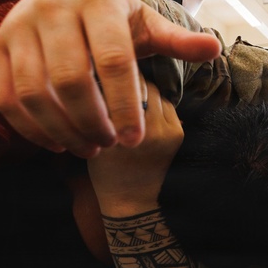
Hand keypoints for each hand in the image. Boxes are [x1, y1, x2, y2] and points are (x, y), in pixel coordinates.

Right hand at [0, 0, 220, 158]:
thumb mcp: (146, 25)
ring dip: (63, 129)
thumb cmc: (113, 19)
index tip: (133, 139)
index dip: (125, 105)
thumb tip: (214, 48)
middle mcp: (52, 8)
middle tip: (109, 145)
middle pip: (70, 79)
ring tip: (89, 148)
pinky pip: (7, 98)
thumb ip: (176, 41)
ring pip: (34, 92)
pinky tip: (59, 142)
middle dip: (92, 121)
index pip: (113, 60)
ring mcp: (18, 27)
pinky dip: (32, 128)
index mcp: (96, 1)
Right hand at [87, 83, 183, 216]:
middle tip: (116, 80)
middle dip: (127, 80)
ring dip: (143, 90)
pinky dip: (156, 102)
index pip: (114, 81)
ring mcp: (165, 130)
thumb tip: (101, 68)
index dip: (107, 72)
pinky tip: (144, 111)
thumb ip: (97, 102)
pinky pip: (166, 103)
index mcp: (115, 127)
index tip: (101, 71)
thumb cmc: (103, 165)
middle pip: (138, 83)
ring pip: (154, 89)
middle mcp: (143, 127)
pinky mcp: (177, 133)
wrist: (130, 198)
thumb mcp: (89, 133)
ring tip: (130, 98)